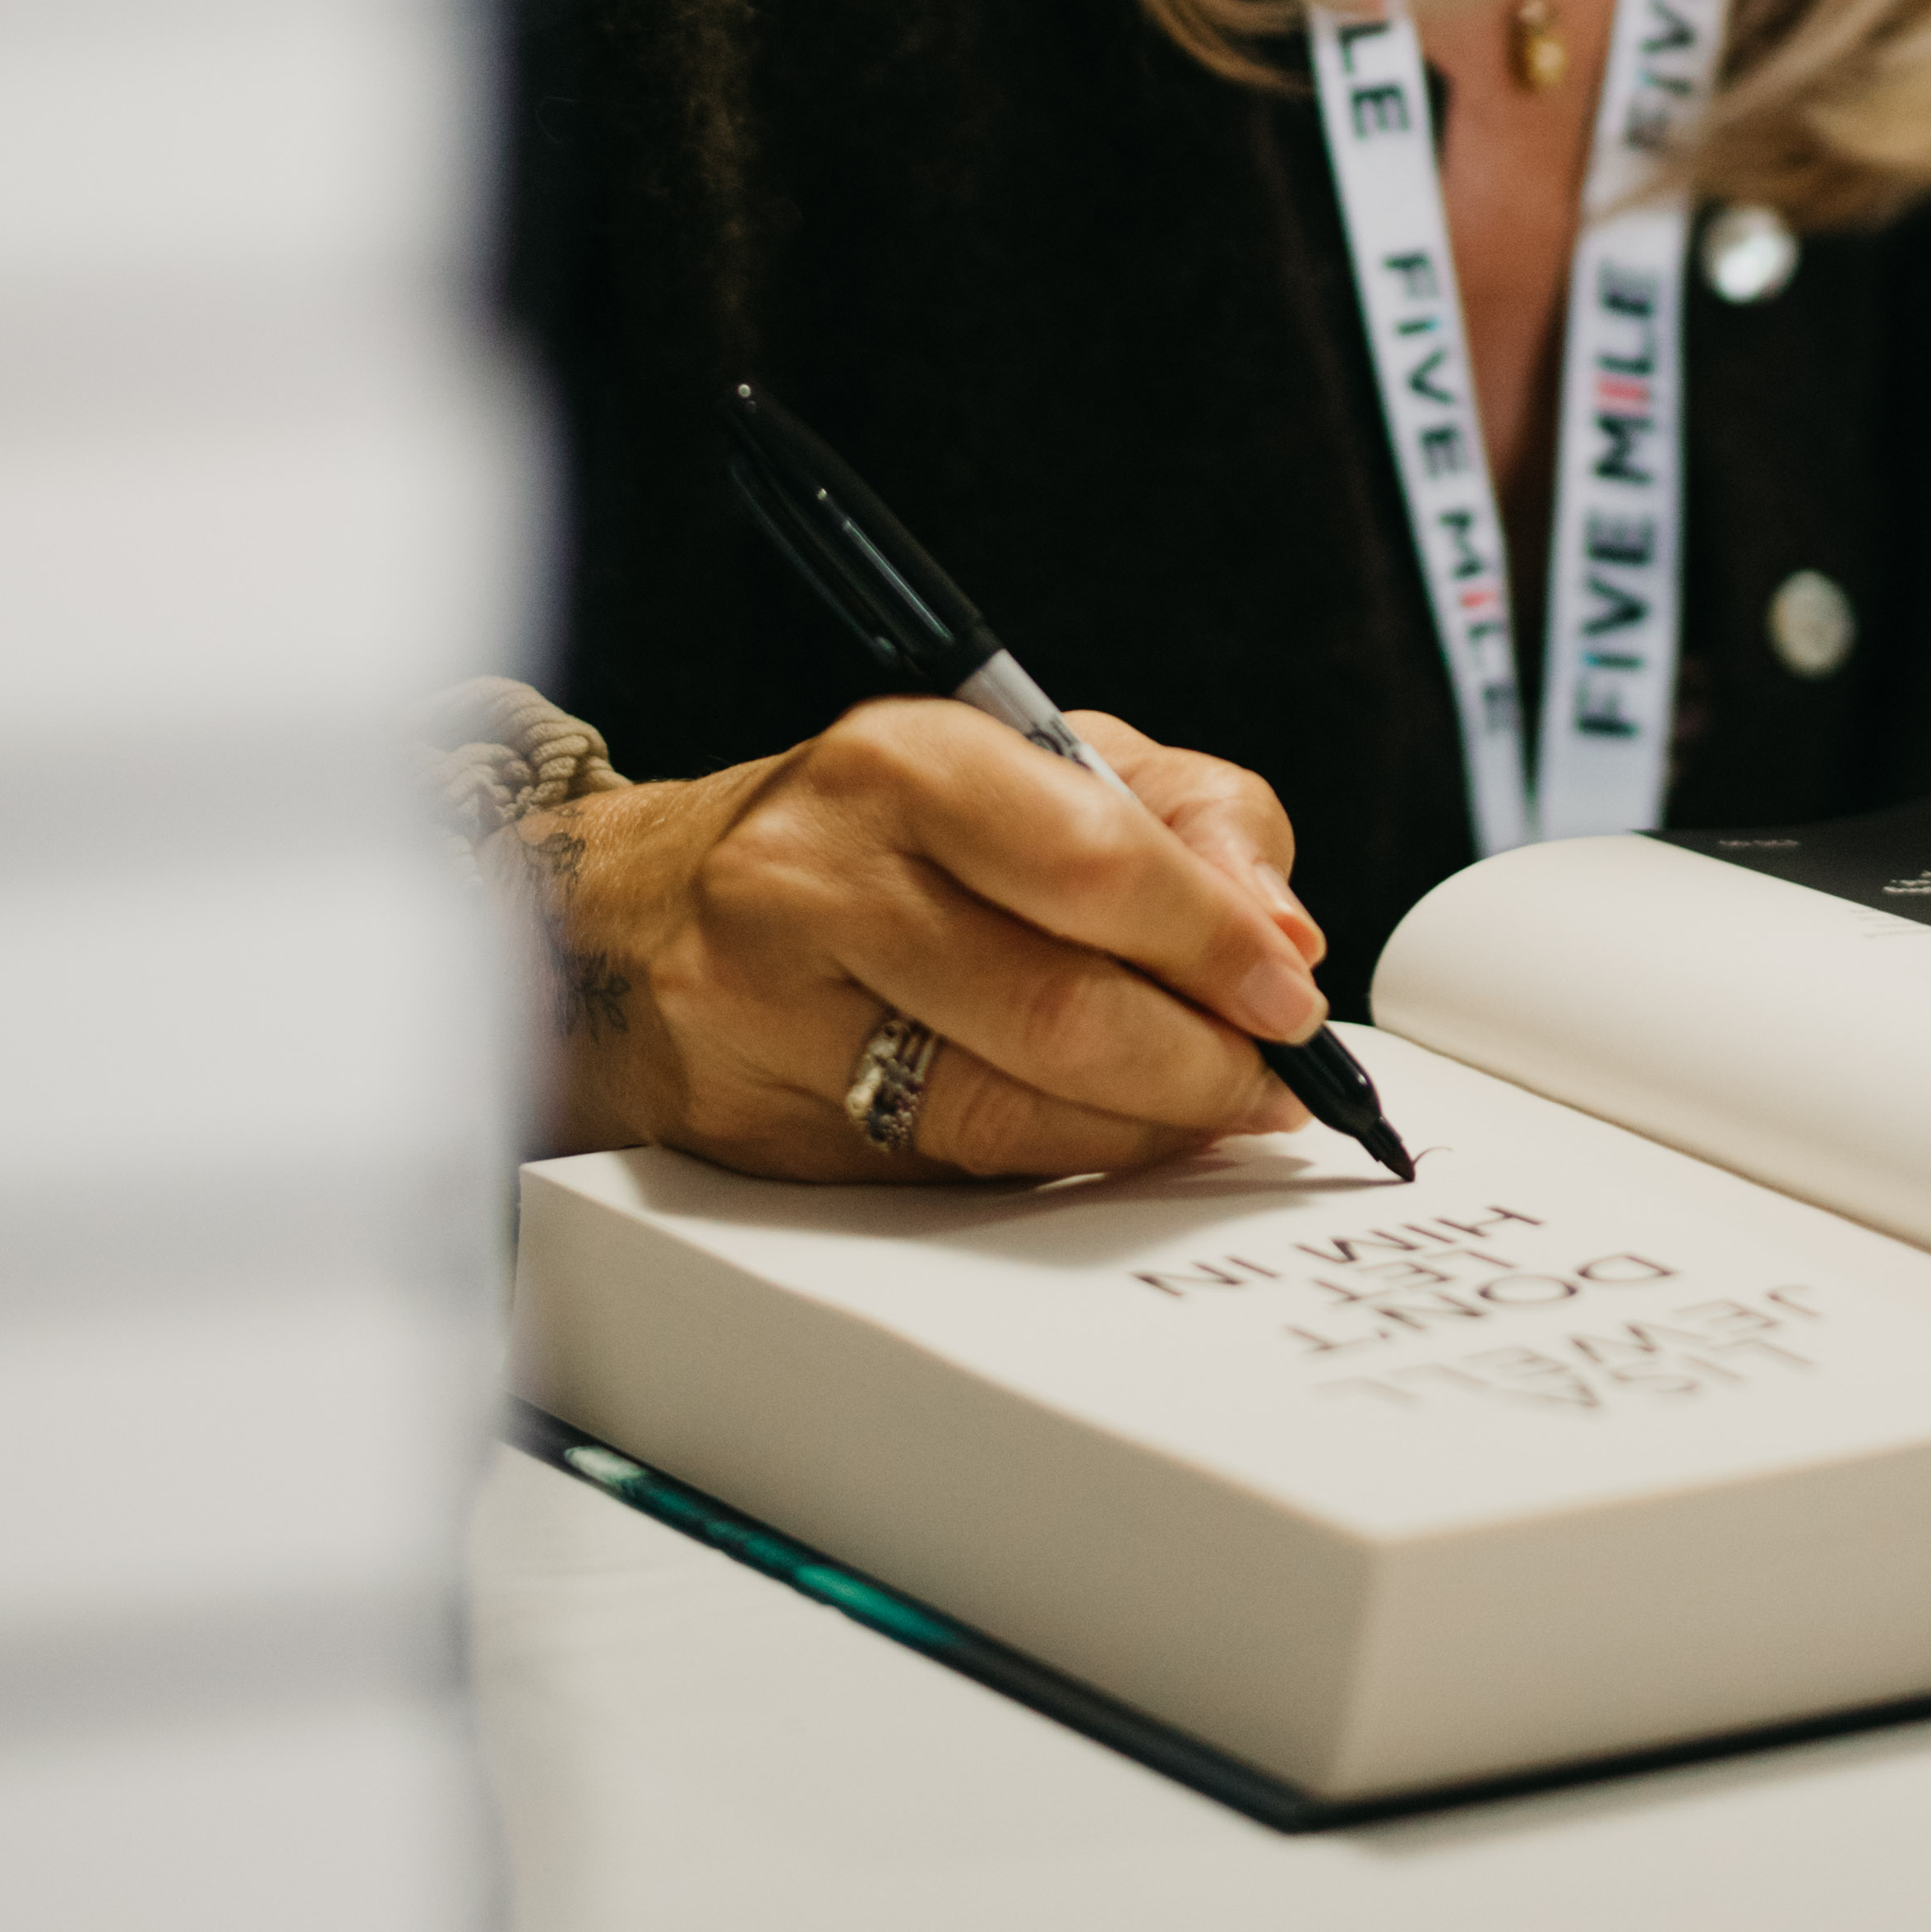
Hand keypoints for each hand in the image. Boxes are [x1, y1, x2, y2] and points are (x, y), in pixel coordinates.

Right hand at [507, 699, 1331, 1183]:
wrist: (640, 910)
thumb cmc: (877, 826)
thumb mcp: (1038, 759)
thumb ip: (1184, 818)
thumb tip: (1281, 935)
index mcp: (899, 761)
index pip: (1089, 858)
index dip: (1212, 940)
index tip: (1290, 996)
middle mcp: (816, 878)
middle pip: (1056, 1007)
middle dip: (1198, 1060)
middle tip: (1275, 1080)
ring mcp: (770, 1016)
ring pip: (1005, 1113)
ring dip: (1143, 1129)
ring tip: (1211, 1110)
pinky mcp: (758, 1132)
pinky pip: (947, 1172)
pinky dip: (1055, 1160)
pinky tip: (1103, 1133)